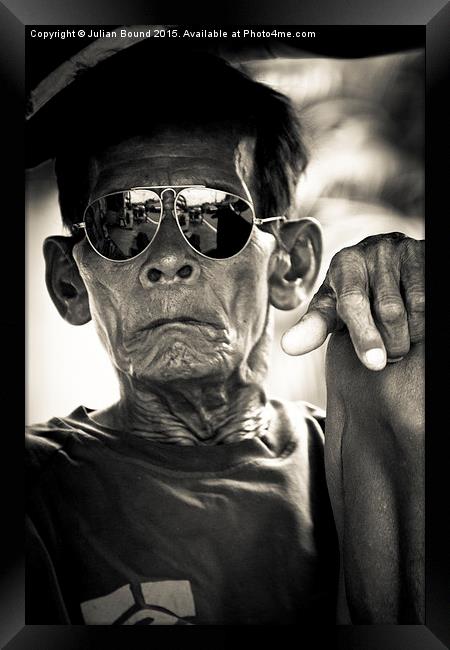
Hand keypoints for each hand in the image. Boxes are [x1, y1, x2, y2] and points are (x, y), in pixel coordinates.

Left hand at [281, 233, 423, 370]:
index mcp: (344, 263)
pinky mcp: (425, 254)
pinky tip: (416, 322)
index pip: (353, 303)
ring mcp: (403, 250)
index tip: (375, 365)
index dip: (364, 336)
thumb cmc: (351, 294)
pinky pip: (432, 299)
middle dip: (390, 344)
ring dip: (410, 335)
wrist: (383, 264)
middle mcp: (374, 251)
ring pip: (416, 308)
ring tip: (400, 339)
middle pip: (389, 312)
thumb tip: (288, 347)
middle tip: (386, 357)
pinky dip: (425, 321)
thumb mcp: (329, 308)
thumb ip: (313, 327)